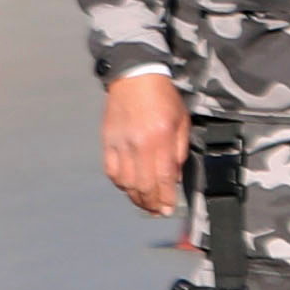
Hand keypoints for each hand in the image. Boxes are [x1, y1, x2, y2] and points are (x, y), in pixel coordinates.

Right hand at [102, 70, 187, 223]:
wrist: (135, 78)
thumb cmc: (162, 98)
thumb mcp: (182, 122)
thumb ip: (179, 151)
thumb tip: (174, 177)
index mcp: (160, 139)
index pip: (163, 177)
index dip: (165, 197)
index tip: (167, 209)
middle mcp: (139, 144)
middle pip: (143, 184)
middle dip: (151, 203)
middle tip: (156, 211)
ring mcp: (120, 144)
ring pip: (125, 182)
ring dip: (135, 197)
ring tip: (144, 203)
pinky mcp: (107, 142)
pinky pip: (111, 171)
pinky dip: (120, 183)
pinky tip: (128, 187)